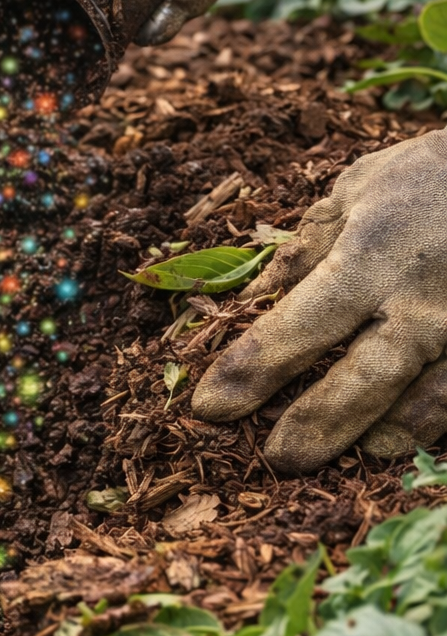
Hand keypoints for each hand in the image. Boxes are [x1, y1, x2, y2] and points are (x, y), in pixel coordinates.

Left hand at [191, 132, 446, 473]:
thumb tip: (252, 302)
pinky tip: (400, 435)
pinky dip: (429, 424)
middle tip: (278, 459)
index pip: (301, 325)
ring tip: (349, 456)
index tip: (211, 406)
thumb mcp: (356, 191)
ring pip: (427, 406)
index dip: (254, 370)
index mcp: (374, 256)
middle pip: (366, 380)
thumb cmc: (427, 176)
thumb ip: (305, 250)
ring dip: (382, 435)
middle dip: (318, 425)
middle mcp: (425, 300)